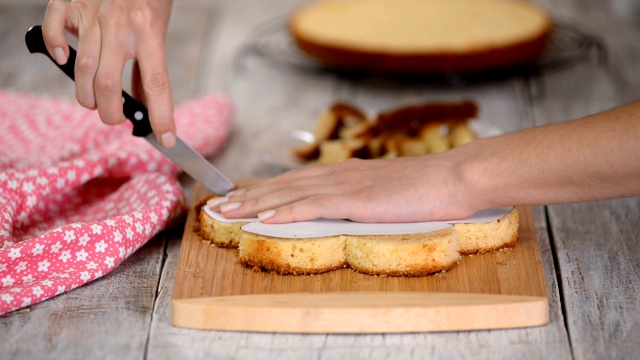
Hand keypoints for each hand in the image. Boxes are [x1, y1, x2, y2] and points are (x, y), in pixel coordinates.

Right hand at [42, 0, 175, 146]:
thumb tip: (143, 106)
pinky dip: (54, 48)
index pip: (156, 84)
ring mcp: (92, 13)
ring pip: (82, 68)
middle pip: (108, 84)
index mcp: (149, 31)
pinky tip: (63, 58)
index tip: (166, 138)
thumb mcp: (158, 31)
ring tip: (94, 101)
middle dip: (110, 113)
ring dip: (87, 95)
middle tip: (114, 117)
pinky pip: (54, 28)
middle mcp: (120, 24)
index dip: (162, 116)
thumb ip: (147, 67)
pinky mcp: (72, 2)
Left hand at [211, 156, 479, 223]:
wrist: (454, 177)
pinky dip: (284, 210)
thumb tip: (352, 205)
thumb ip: (366, 197)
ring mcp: (345, 185)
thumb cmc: (428, 188)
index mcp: (346, 173)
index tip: (241, 198)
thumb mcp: (389, 192)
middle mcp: (338, 175)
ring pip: (288, 194)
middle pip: (282, 186)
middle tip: (218, 205)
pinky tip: (264, 217)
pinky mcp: (354, 199)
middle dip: (247, 196)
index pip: (295, 183)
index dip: (264, 190)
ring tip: (226, 212)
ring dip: (254, 203)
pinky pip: (311, 206)